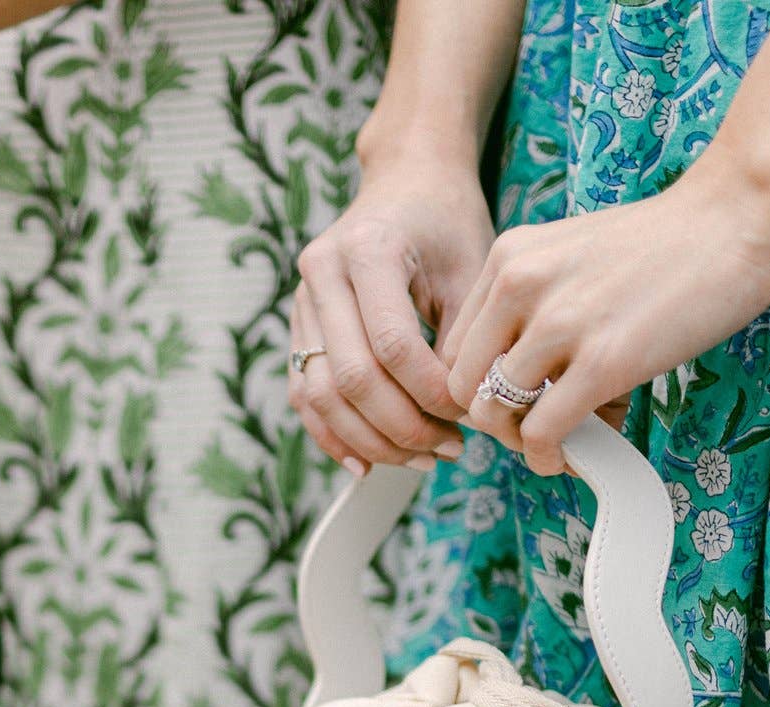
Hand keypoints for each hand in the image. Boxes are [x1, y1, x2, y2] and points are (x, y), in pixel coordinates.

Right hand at [290, 161, 492, 473]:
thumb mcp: (472, 267)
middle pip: (351, 377)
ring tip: (421, 458)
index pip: (392, 344)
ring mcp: (300, 300)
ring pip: (321, 394)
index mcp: (367, 249)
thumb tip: (464, 412)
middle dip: (402, 425)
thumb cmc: (447, 220)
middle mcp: (321, 273)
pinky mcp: (297, 325)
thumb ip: (464, 338)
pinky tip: (368, 463)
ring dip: (370, 439)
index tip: (469, 414)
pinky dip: (334, 435)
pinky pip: (305, 394)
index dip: (430, 392)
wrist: (407, 181)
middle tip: (449, 449)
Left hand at [440, 166, 769, 476]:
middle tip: (533, 427)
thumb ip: (537, 304)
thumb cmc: (668, 242)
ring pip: (497, 413)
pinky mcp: (603, 361)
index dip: (478, 388)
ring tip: (560, 438)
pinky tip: (570, 455)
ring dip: (522, 441)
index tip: (513, 402)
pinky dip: (549, 456)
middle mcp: (520, 286)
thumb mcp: (573, 256)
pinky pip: (543, 432)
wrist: (738, 216)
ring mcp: (559, 323)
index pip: (454, 350)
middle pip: (463, 386)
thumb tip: (522, 377)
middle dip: (494, 419)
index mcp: (508, 259)